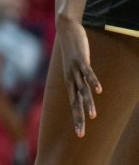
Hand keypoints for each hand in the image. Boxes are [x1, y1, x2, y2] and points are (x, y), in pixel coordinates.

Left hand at [55, 17, 100, 136]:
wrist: (65, 31)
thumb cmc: (72, 51)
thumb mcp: (75, 68)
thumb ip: (80, 78)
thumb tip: (84, 88)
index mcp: (69, 83)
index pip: (72, 105)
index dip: (76, 119)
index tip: (79, 134)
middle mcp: (71, 79)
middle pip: (75, 103)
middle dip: (78, 118)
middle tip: (80, 134)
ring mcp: (75, 70)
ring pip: (82, 90)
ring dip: (87, 103)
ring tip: (92, 116)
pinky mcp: (81, 60)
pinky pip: (88, 73)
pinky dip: (93, 81)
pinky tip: (99, 91)